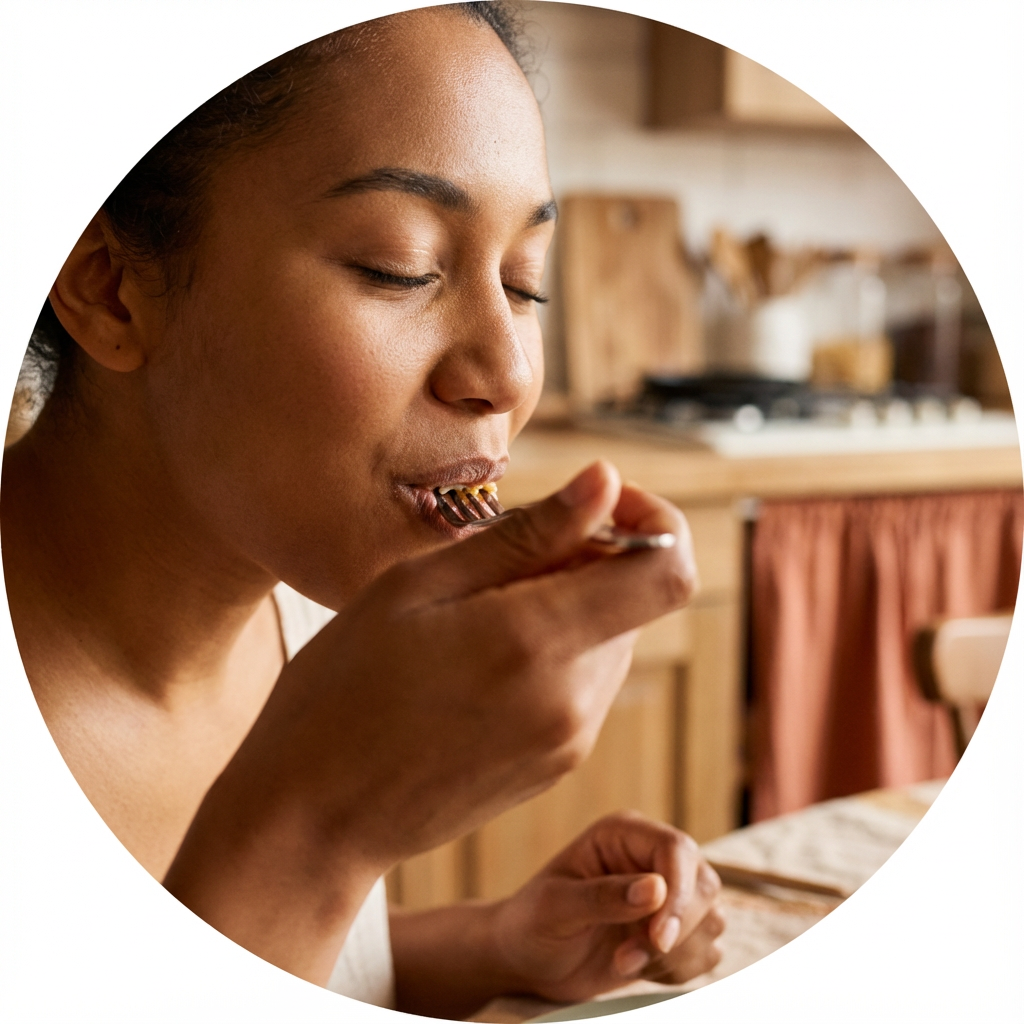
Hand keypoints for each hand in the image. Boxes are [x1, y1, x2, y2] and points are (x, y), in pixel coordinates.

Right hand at [165, 462, 697, 982]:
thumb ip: (525, 535)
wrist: (314, 815)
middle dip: (591, 559)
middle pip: (636, 598)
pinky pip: (586, 682)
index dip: (653, 519)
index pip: (668, 569)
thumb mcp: (417, 586)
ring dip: (571, 605)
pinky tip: (480, 657)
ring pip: (613, 638)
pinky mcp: (557, 763)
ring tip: (477, 613)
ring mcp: (570, 739)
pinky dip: (556, 649)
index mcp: (537, 642)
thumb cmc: (342, 689)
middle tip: (499, 559)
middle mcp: (573, 699)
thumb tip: (605, 481)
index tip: (598, 501)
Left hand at [490, 812, 723, 1003]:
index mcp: (623, 834)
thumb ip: (602, 897)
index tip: (659, 938)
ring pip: (712, 919)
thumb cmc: (532, 922)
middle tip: (626, 958)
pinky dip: (679, 970)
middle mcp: (652, 858)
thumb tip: (656, 889)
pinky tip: (639, 969)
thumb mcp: (555, 907)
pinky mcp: (675, 930)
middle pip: (704, 884)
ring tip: (624, 961)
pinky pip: (707, 950)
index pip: (678, 849)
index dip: (679, 893)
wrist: (527, 960)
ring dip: (674, 954)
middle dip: (675, 931)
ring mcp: (667, 895)